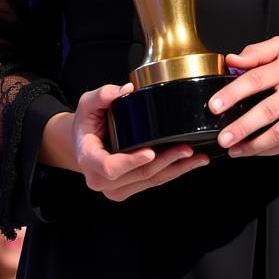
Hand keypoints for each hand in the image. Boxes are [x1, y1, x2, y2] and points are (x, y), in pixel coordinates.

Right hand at [70, 83, 209, 200]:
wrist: (82, 142)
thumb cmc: (86, 123)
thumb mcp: (88, 103)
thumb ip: (104, 94)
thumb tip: (127, 89)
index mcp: (89, 159)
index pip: (110, 166)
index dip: (131, 161)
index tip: (150, 151)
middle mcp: (101, 179)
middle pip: (138, 175)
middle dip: (165, 162)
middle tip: (186, 148)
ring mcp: (115, 188)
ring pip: (149, 182)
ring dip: (175, 170)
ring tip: (196, 157)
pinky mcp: (128, 189)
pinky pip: (152, 183)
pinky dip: (172, 173)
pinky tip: (188, 163)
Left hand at [208, 37, 278, 157]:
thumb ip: (258, 52)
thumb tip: (232, 60)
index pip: (256, 79)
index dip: (233, 93)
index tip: (215, 106)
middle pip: (267, 111)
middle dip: (241, 127)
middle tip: (222, 137)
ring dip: (254, 146)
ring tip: (235, 149)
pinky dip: (271, 151)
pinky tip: (256, 152)